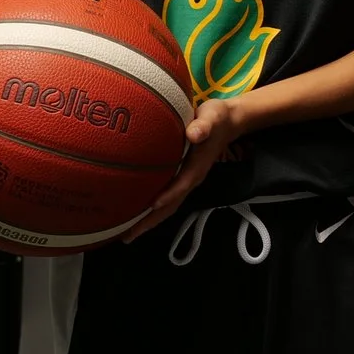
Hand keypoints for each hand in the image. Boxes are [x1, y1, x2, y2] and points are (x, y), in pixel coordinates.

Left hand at [125, 97, 240, 240]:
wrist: (227, 123)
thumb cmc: (216, 119)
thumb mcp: (212, 118)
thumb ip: (203, 126)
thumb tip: (194, 134)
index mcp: (197, 167)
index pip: (182, 185)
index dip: (169, 195)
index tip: (152, 205)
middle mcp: (191, 179)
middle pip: (171, 206)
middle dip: (151, 221)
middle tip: (128, 236)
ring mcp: (186, 181)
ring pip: (167, 206)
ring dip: (148, 220)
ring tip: (126, 233)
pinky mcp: (180, 178)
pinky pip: (165, 199)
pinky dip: (150, 210)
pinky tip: (134, 213)